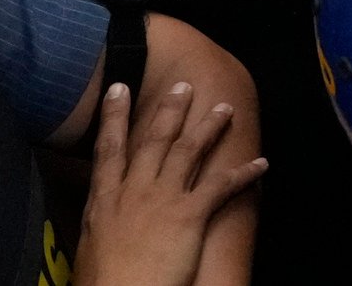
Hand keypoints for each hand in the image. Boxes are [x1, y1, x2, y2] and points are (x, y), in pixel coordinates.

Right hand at [72, 79, 264, 285]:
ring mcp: (163, 199)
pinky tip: (262, 163)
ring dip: (210, 126)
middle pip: (154, 140)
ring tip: (226, 107)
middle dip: (171, 109)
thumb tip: (102, 224)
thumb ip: (100, 226)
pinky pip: (222, 186)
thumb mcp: (89, 246)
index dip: (114, 116)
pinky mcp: (189, 214)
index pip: (108, 150)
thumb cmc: (100, 284)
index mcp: (103, 202)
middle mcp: (133, 192)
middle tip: (184, 84)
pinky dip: (245, 173)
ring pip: (189, 151)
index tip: (120, 87)